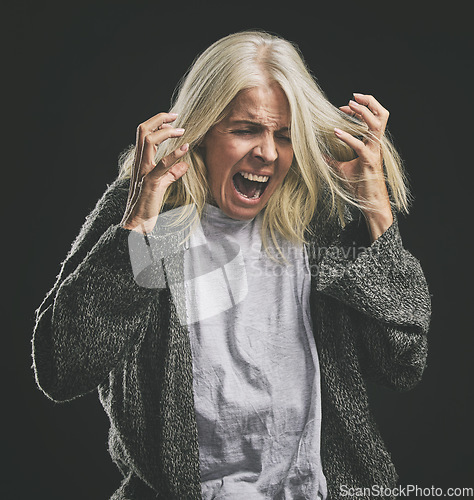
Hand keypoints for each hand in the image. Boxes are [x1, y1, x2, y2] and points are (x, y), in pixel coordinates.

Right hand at [120, 112, 188, 232]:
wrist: (137, 223)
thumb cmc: (147, 205)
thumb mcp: (161, 185)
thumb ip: (172, 173)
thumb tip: (185, 165)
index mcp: (141, 162)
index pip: (144, 134)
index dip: (157, 122)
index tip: (172, 118)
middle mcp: (139, 163)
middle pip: (143, 130)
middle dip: (159, 119)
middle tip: (176, 116)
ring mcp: (143, 172)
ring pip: (148, 141)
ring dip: (166, 132)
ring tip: (182, 130)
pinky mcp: (150, 183)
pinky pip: (161, 165)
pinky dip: (174, 154)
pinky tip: (186, 147)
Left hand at [334, 93, 392, 240]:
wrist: (370, 202)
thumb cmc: (359, 185)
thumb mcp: (341, 168)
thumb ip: (331, 159)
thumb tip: (317, 153)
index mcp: (372, 143)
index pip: (373, 118)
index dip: (361, 108)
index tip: (344, 106)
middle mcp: (376, 145)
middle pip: (382, 115)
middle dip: (369, 102)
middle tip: (353, 97)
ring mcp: (374, 152)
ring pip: (377, 125)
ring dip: (364, 113)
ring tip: (349, 106)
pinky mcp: (369, 162)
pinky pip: (360, 146)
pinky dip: (348, 137)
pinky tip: (335, 132)